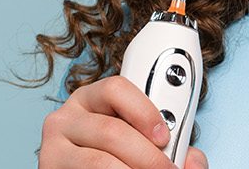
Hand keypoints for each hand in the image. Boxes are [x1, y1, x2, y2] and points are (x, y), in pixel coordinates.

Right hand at [39, 75, 209, 168]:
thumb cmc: (112, 157)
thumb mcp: (136, 143)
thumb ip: (167, 145)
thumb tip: (195, 163)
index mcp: (90, 100)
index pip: (116, 89)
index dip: (145, 112)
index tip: (165, 137)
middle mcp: (66, 118)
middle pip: (112, 132)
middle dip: (149, 157)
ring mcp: (53, 147)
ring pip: (101, 162)